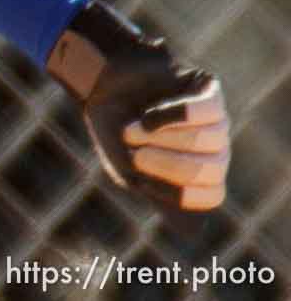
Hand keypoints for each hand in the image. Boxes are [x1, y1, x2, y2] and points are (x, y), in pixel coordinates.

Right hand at [46, 0, 229, 234]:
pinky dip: (174, 117)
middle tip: (134, 154)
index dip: (180, 192)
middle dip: (168, 164)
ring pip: (208, 140)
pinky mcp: (208, 89)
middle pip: (211, 168)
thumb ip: (158, 196)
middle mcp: (215, 147)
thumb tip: (194, 234)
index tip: (143, 180)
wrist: (99, 81)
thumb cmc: (113, 127)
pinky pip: (205, 111)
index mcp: (200, 171)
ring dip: (164, 138)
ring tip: (132, 128)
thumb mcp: (128, 170)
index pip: (212, 193)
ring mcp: (215, 118)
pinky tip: (149, 116)